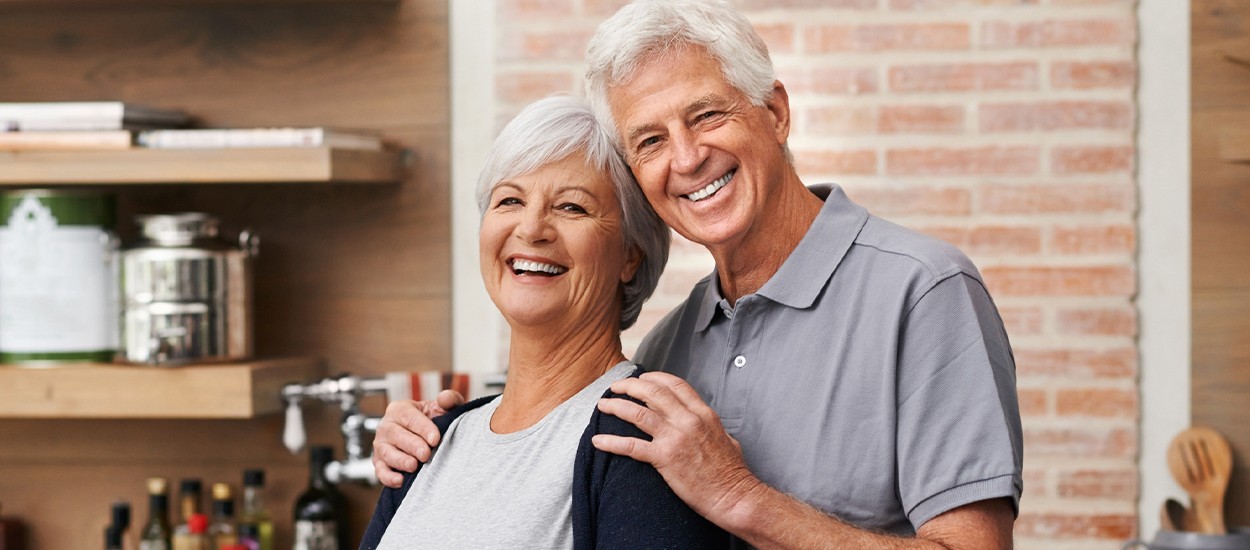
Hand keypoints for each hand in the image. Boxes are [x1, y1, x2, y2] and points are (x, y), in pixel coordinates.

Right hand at [372, 389, 464, 487]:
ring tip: (414, 466)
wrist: (427, 436)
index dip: (423, 428)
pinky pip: (380, 471)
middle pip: (396, 435)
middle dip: (412, 445)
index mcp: (399, 409)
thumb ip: (449, 399)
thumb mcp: (442, 408)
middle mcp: (387, 426)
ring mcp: (381, 445)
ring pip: (386, 453)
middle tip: (426, 454)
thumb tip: (445, 398)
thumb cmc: (434, 420)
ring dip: (400, 461)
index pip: (409, 417)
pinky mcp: (380, 463)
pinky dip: (388, 477)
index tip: (435, 439)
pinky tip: (400, 481)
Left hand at [592, 371, 761, 523]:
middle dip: (630, 386)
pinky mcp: (665, 458)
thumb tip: (703, 423)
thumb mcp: (726, 438)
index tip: (641, 378)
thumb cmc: (732, 472)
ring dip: (616, 406)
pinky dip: (612, 442)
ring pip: (638, 413)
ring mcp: (675, 438)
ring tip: (603, 405)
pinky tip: (598, 441)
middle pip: (653, 392)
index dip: (654, 378)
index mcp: (703, 414)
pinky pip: (631, 446)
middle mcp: (688, 420)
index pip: (675, 385)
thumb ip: (711, 426)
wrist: (733, 496)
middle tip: (616, 387)